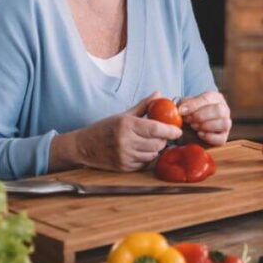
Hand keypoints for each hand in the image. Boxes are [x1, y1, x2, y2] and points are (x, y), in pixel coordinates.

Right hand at [54, 93, 182, 171]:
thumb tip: (160, 94)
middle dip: (163, 139)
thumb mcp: (124, 114)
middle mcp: (125, 141)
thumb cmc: (105, 128)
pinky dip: (147, 157)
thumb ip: (144, 105)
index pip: (155, 128)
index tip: (178, 130)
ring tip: (150, 142)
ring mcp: (124, 156)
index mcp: (126, 125)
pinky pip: (145, 163)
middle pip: (157, 143)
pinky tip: (141, 150)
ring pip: (152, 154)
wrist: (84, 146)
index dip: (170, 130)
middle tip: (162, 135)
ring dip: (156, 149)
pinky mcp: (124, 167)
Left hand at [179, 91, 231, 146]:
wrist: (192, 123)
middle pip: (219, 110)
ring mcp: (226, 123)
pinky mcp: (224, 136)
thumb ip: (183, 105)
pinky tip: (200, 134)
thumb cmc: (191, 112)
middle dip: (201, 116)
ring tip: (194, 126)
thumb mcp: (186, 104)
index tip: (182, 111)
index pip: (208, 99)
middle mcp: (224, 109)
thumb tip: (181, 110)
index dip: (194, 105)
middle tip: (189, 120)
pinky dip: (210, 137)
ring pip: (224, 123)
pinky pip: (222, 138)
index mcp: (215, 97)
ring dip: (207, 126)